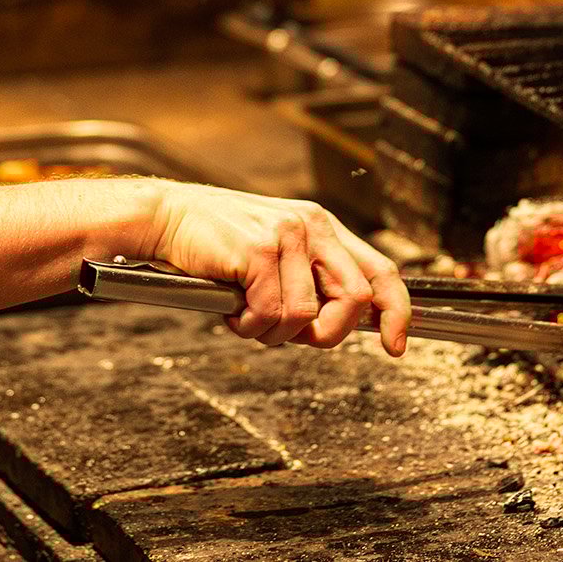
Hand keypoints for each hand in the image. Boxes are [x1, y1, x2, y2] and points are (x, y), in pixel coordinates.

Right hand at [146, 183, 409, 355]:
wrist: (166, 218)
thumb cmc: (217, 243)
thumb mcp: (276, 253)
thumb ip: (311, 280)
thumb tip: (344, 324)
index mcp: (322, 226)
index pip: (379, 271)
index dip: (396, 311)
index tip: (395, 345)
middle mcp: (311, 226)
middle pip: (355, 299)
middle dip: (327, 334)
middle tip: (291, 336)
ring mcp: (286, 236)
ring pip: (307, 316)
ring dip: (274, 332)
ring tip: (248, 315)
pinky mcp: (258, 250)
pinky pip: (271, 313)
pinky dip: (249, 326)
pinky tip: (233, 310)